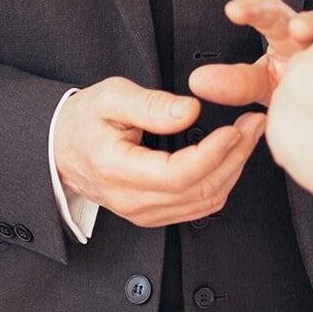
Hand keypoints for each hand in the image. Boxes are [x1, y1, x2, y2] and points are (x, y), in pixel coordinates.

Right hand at [54, 77, 264, 228]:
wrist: (60, 148)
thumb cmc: (82, 121)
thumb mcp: (110, 97)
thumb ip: (150, 104)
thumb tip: (190, 111)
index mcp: (116, 170)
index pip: (177, 174)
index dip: (212, 154)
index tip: (234, 128)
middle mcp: (131, 200)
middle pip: (198, 191)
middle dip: (234, 157)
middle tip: (253, 124)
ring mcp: (143, 213)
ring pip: (204, 203)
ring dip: (233, 170)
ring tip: (248, 136)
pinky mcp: (153, 214)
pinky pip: (198, 207)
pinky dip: (221, 182)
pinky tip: (230, 157)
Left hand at [189, 0, 312, 109]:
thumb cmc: (312, 91)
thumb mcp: (269, 89)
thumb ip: (235, 83)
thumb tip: (197, 81)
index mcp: (281, 41)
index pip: (261, 17)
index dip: (247, 11)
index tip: (231, 10)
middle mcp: (303, 35)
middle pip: (280, 15)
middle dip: (261, 10)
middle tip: (239, 10)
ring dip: (309, 25)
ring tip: (300, 30)